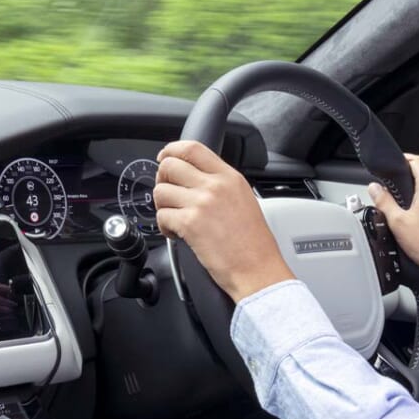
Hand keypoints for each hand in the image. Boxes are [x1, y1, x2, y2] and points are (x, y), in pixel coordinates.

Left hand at [153, 141, 294, 302]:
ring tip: (175, 219)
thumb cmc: (254, 244)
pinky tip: (177, 234)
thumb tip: (193, 179)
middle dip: (162, 179)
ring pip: (160, 191)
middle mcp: (215, 185)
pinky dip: (164, 227)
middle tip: (168, 194)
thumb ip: (220, 185)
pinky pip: (161, 216)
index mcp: (230, 177)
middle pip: (170, 165)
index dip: (171, 151)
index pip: (192, 148)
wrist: (258, 270)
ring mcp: (201, 203)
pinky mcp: (190, 223)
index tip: (164, 158)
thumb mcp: (244, 199)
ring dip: (162, 206)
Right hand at [368, 154, 418, 289]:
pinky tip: (418, 223)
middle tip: (394, 191)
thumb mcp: (397, 222)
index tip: (397, 162)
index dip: (405, 158)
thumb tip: (375, 188)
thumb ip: (384, 201)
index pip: (418, 161)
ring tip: (405, 211)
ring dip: (418, 197)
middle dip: (408, 182)